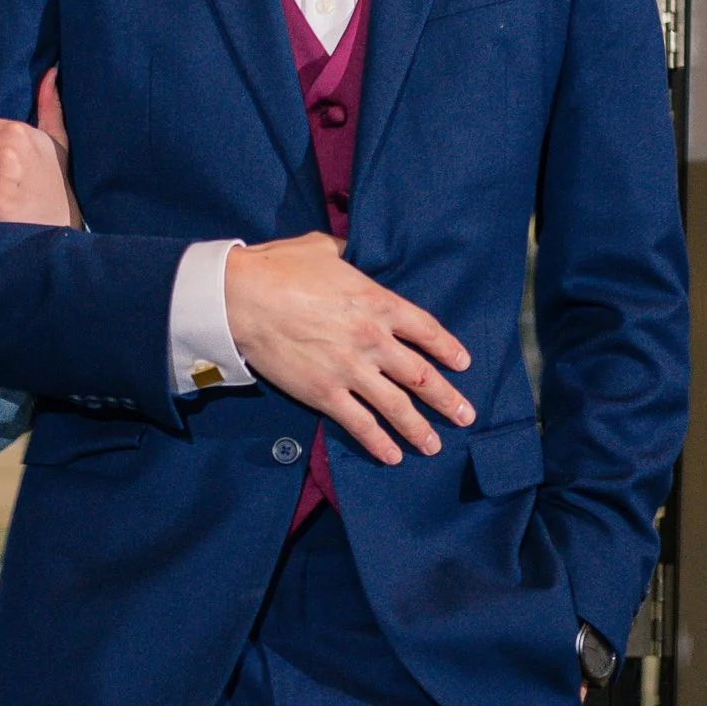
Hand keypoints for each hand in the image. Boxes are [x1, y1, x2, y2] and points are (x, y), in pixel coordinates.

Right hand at [222, 236, 473, 464]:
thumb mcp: (324, 248)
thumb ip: (348, 252)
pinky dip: (378, 443)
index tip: (462, 364)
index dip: (448, 348)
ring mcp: (351, 370)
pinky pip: (359, 423)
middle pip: (421, 375)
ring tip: (433, 445)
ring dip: (419, 429)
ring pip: (397, 406)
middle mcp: (373, 340)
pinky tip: (392, 457)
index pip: (426, 330)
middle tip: (465, 415)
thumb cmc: (279, 268)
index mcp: (378, 303)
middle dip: (447, 399)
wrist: (241, 298)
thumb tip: (352, 250)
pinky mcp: (324, 393)